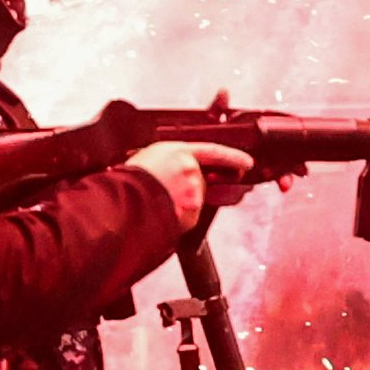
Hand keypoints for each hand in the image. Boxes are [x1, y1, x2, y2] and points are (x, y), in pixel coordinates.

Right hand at [125, 142, 255, 231]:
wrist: (123, 203)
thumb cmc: (127, 181)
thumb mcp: (147, 158)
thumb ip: (167, 161)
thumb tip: (169, 169)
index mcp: (178, 152)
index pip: (214, 151)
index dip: (233, 157)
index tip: (246, 162)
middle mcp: (190, 171)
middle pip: (200, 181)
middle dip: (188, 189)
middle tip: (166, 193)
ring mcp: (193, 193)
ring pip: (195, 200)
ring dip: (181, 204)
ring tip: (156, 204)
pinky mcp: (192, 212)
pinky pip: (190, 216)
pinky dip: (179, 217)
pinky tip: (161, 213)